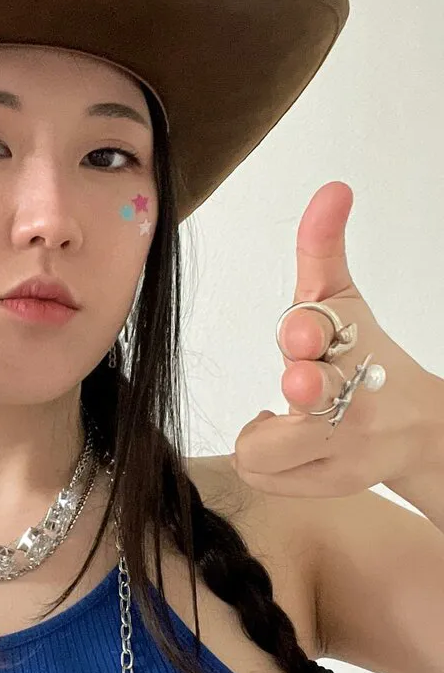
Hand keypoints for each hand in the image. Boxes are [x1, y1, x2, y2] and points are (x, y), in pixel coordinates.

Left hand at [230, 181, 439, 497]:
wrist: (414, 427)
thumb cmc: (362, 354)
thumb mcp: (342, 296)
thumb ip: (323, 245)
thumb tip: (333, 188)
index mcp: (351, 345)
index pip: (317, 332)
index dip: (304, 334)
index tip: (301, 337)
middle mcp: (350, 399)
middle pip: (306, 405)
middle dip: (297, 393)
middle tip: (299, 384)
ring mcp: (342, 448)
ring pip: (261, 453)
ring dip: (258, 435)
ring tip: (282, 419)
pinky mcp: (327, 484)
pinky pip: (259, 477)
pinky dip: (260, 460)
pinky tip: (285, 440)